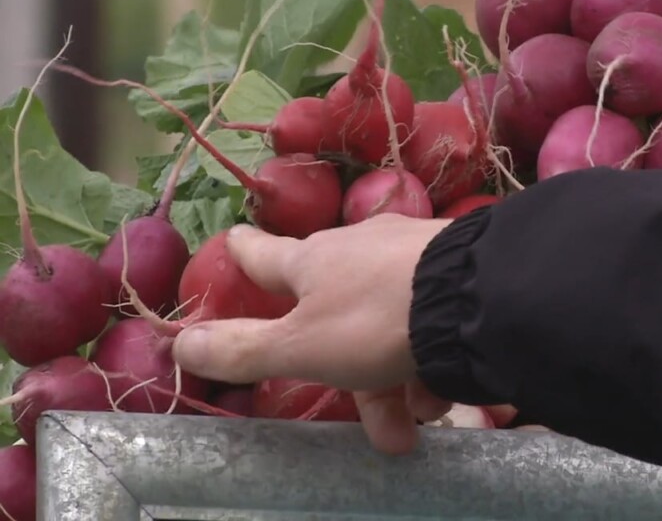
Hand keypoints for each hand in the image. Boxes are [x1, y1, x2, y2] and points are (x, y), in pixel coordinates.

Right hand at [171, 214, 455, 454]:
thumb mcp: (302, 346)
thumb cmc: (375, 320)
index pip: (265, 254)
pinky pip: (428, 321)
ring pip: (388, 327)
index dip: (245, 252)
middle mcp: (357, 251)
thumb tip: (181, 343)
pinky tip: (444, 391)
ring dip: (400, 382)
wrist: (475, 296)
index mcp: (312, 262)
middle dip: (353, 378)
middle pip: (338, 314)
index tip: (235, 239)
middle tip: (380, 427)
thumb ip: (245, 349)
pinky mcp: (453, 270)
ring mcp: (409, 257)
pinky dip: (431, 361)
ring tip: (420, 419)